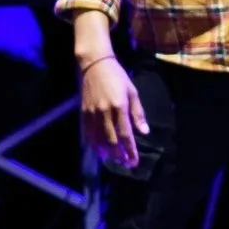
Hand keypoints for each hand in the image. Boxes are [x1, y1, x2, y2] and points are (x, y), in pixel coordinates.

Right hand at [79, 55, 148, 170]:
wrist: (95, 64)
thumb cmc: (117, 76)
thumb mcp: (132, 92)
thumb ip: (138, 113)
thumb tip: (144, 132)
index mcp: (119, 106)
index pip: (125, 134)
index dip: (130, 150)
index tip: (135, 161)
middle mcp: (105, 112)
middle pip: (112, 141)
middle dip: (120, 155)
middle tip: (126, 164)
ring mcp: (92, 113)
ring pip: (99, 139)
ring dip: (107, 153)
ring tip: (115, 160)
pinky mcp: (83, 112)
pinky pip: (88, 133)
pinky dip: (94, 145)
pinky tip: (100, 151)